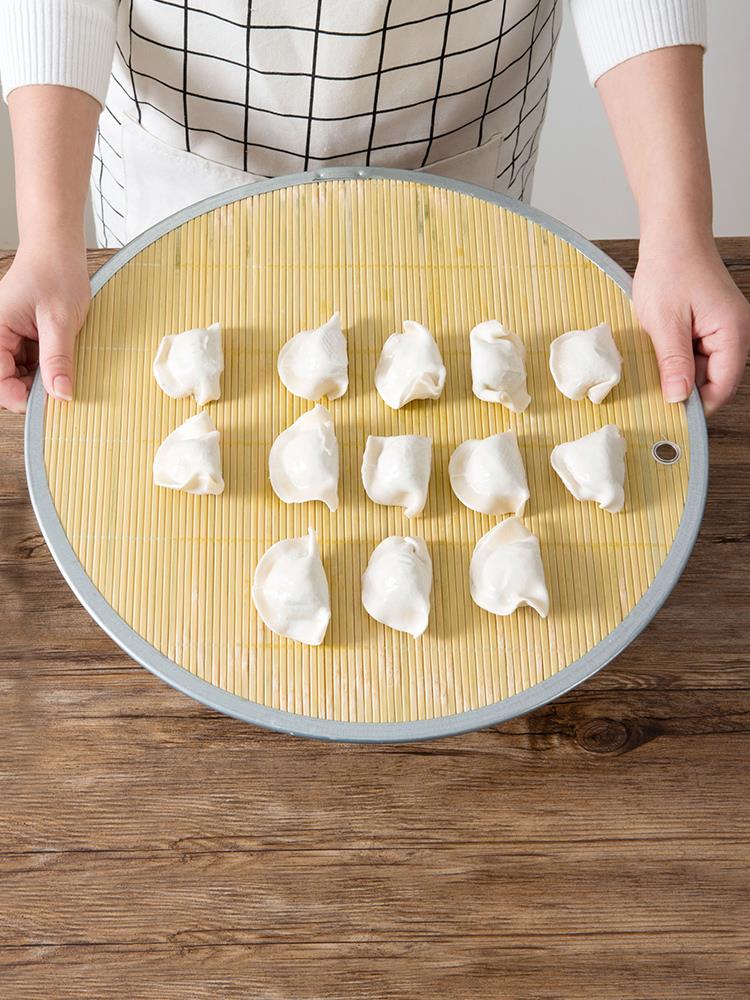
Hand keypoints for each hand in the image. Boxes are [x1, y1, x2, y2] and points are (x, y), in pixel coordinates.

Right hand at [0, 239, 89, 412]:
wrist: (59, 250)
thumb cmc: (55, 273)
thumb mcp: (59, 320)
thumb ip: (58, 358)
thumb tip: (61, 394)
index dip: (20, 398)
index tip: (48, 405)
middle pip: (10, 381)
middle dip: (35, 390)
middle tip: (64, 390)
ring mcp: (12, 340)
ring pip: (24, 376)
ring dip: (45, 380)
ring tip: (66, 370)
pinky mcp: (26, 339)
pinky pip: (34, 365)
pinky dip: (50, 369)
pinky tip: (65, 363)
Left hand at [633, 236, 749, 414]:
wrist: (672, 232)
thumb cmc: (670, 266)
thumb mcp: (664, 321)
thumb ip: (673, 363)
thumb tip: (679, 398)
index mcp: (733, 333)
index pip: (721, 388)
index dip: (696, 406)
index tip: (668, 416)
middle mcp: (736, 333)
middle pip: (713, 381)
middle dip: (684, 387)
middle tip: (652, 387)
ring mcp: (724, 329)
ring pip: (702, 369)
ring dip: (678, 370)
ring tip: (654, 355)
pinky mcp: (710, 325)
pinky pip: (696, 353)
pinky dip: (677, 355)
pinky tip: (659, 346)